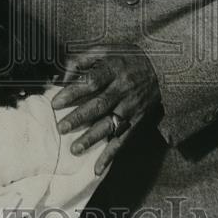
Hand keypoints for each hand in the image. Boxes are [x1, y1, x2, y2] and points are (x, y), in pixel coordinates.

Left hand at [51, 45, 159, 174]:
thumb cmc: (127, 58)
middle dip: (79, 118)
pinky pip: (123, 139)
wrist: (162, 67)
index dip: (72, 93)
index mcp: (113, 70)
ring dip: (92, 138)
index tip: (55, 103)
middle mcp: (123, 89)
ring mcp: (131, 107)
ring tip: (75, 149)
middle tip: (61, 128)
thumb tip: (63, 74)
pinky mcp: (137, 121)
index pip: (91, 82)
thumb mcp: (106, 49)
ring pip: (111, 125)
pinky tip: (97, 168)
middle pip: (99, 105)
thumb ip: (83, 59)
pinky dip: (111, 155)